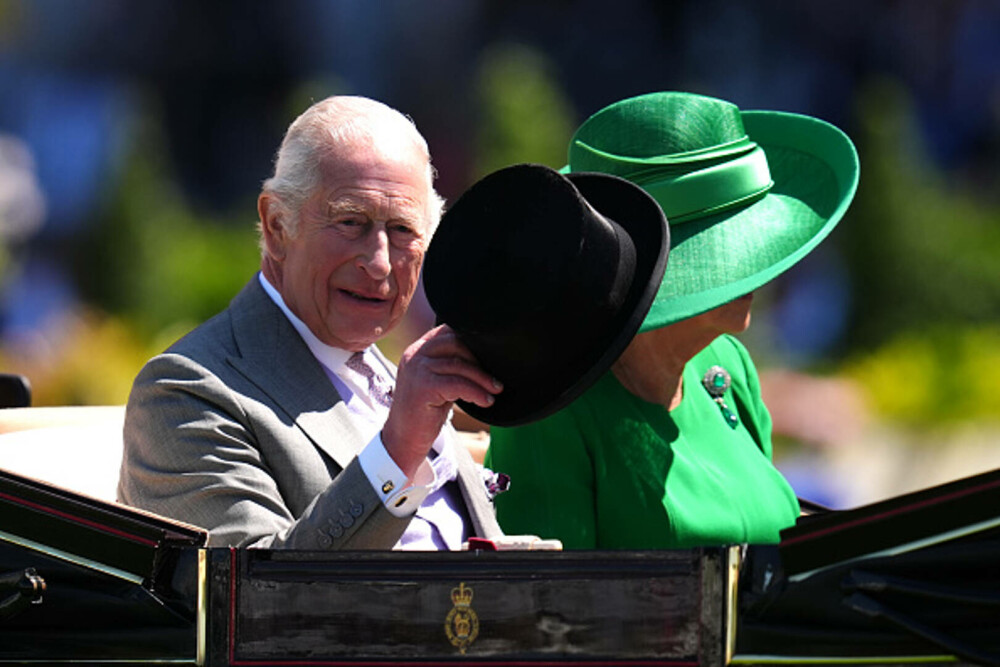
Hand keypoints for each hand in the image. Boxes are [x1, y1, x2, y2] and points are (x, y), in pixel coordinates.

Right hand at [382, 325, 501, 476]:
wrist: (403, 439)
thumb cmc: (424, 411)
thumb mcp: (437, 381)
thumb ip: (451, 366)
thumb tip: (486, 357)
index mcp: (418, 349)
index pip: (449, 331)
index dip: (472, 341)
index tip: (490, 356)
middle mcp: (415, 355)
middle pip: (456, 343)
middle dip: (480, 359)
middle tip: (496, 379)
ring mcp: (417, 369)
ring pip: (459, 364)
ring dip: (483, 378)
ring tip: (496, 390)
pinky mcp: (423, 387)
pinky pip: (458, 384)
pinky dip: (476, 392)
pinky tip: (486, 401)